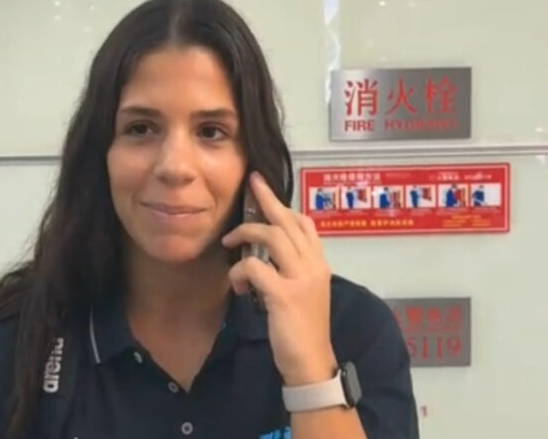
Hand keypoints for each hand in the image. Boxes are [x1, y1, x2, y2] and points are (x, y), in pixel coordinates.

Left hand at [221, 172, 336, 385]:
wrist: (311, 361)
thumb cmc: (304, 328)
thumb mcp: (305, 291)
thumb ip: (293, 268)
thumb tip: (268, 251)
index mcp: (319, 263)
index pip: (304, 223)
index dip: (284, 204)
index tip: (264, 190)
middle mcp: (313, 265)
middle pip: (287, 222)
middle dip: (266, 200)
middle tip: (250, 184)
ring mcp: (301, 278)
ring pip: (271, 237)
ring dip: (245, 235)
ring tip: (228, 243)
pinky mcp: (284, 294)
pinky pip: (254, 267)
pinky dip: (239, 271)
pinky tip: (236, 285)